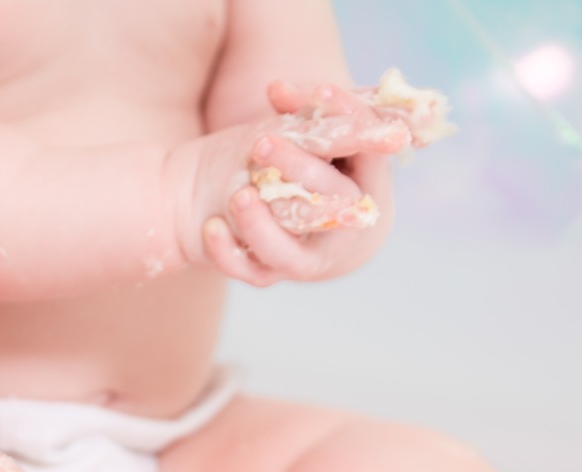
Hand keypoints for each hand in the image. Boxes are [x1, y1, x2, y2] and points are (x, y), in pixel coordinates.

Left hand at [178, 101, 392, 285]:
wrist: (288, 222)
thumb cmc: (306, 166)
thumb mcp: (309, 136)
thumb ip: (299, 111)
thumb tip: (276, 88)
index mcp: (366, 187)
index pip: (370, 152)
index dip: (350, 118)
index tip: (323, 90)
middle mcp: (341, 229)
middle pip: (329, 201)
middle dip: (297, 168)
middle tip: (261, 142)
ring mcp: (306, 258)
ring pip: (288, 253)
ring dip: (261, 226)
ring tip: (240, 195)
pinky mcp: (270, 273)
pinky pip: (251, 273)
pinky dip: (229, 254)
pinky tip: (211, 226)